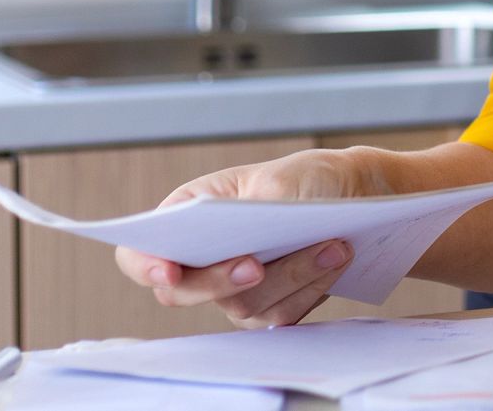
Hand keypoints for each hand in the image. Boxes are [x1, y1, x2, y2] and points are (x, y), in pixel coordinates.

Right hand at [114, 147, 385, 328]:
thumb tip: (239, 242)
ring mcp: (234, 290)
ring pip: (243, 305)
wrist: (353, 194)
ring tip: (331, 244)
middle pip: (184, 293)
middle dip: (221, 281)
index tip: (169, 272)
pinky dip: (312, 286)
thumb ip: (251, 211)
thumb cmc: (306, 179)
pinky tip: (336, 258)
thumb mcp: (277, 180)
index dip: (146, 268)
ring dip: (291, 274)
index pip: (139, 255)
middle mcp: (203, 260)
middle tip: (255, 265)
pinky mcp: (271, 307)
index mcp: (187, 218)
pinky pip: (282, 313)